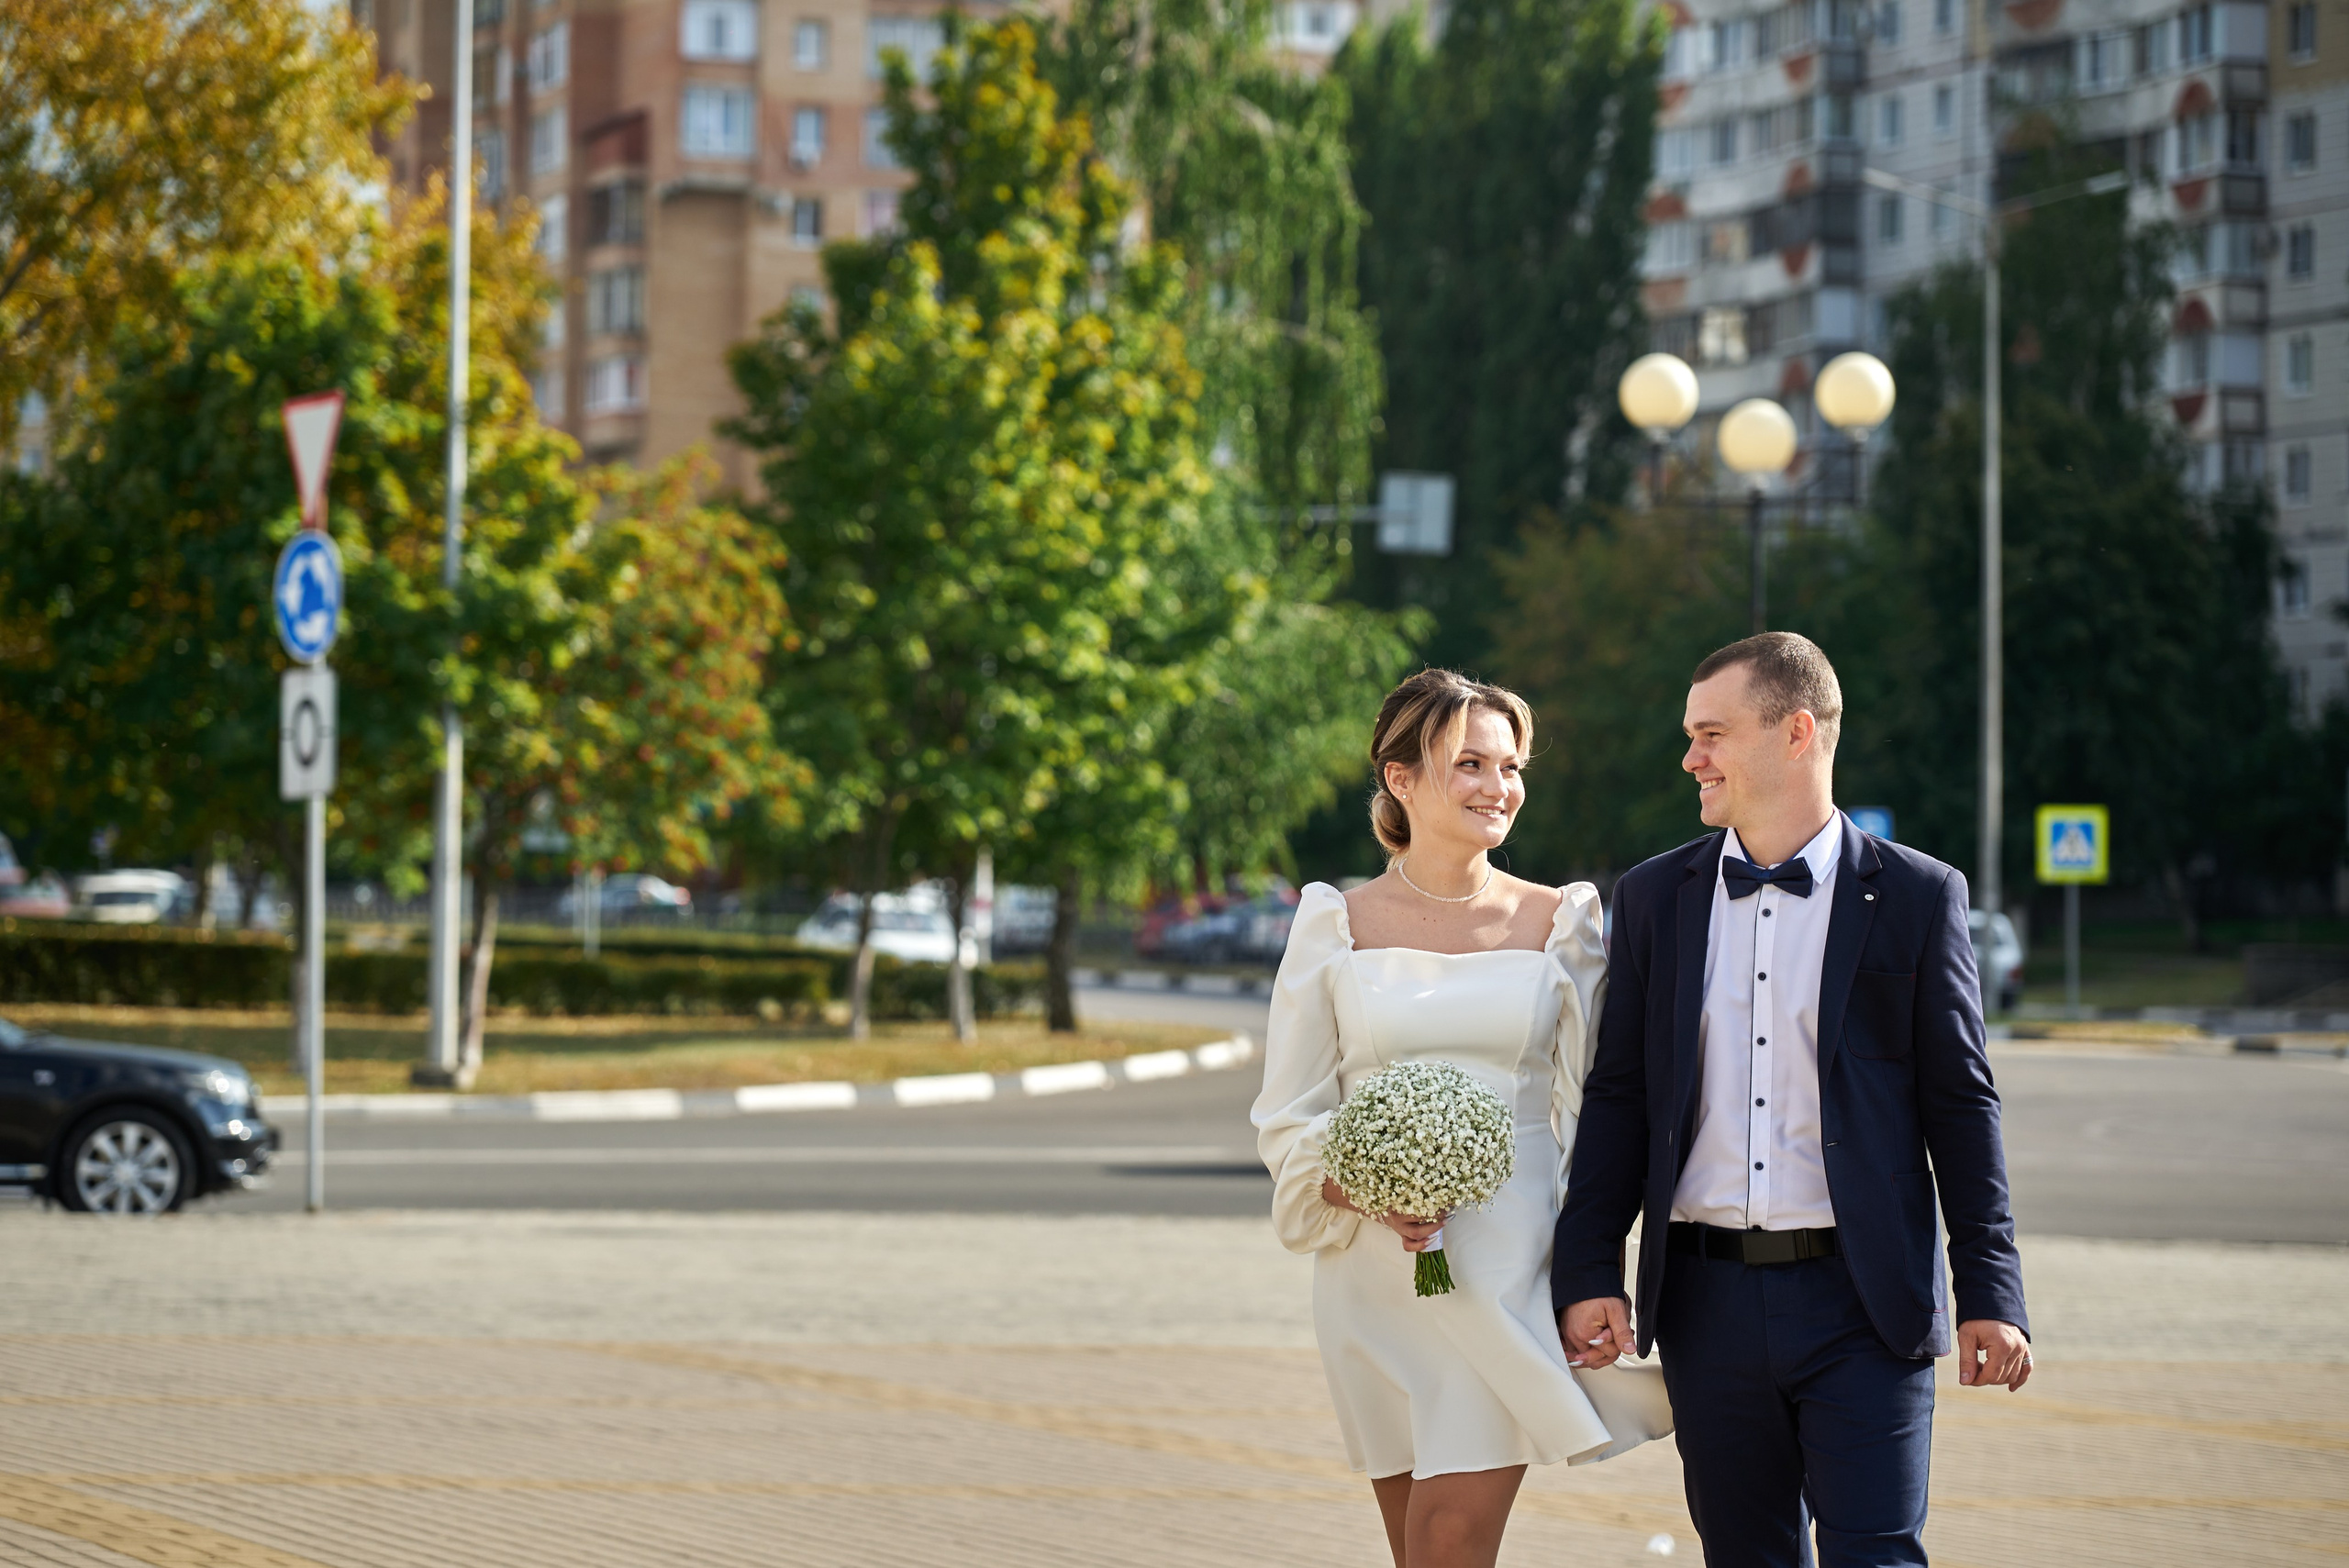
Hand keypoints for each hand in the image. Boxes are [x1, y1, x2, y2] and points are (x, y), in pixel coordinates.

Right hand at [1321, 1179, 1444, 1250]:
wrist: (1371, 1197)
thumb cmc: (1388, 1186)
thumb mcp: (1396, 1178)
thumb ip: (1411, 1173)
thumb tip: (1432, 1160)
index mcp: (1395, 1198)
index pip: (1416, 1199)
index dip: (1433, 1198)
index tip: (1446, 1193)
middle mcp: (1395, 1213)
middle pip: (1417, 1216)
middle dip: (1436, 1213)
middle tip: (1449, 1207)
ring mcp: (1397, 1226)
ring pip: (1414, 1233)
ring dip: (1433, 1228)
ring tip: (1446, 1220)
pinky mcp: (1400, 1234)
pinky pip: (1407, 1245)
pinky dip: (1420, 1245)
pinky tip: (1432, 1240)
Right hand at [1561, 1296, 1631, 1369]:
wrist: (1583, 1278)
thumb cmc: (1597, 1291)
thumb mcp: (1616, 1310)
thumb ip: (1622, 1333)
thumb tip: (1630, 1350)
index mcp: (1585, 1334)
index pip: (1609, 1353)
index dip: (1618, 1343)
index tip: (1618, 1329)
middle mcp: (1573, 1337)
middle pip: (1596, 1360)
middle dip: (1609, 1350)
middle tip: (1613, 1334)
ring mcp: (1567, 1336)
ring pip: (1586, 1358)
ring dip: (1597, 1352)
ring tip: (1605, 1337)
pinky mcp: (1565, 1333)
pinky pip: (1575, 1352)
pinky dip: (1585, 1351)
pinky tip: (1591, 1346)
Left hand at [1955, 1319, 2031, 1390]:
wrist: (1990, 1300)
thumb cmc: (1976, 1318)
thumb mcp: (1966, 1336)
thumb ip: (1966, 1360)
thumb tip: (1965, 1382)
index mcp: (2002, 1346)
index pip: (1992, 1375)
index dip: (1978, 1380)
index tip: (1966, 1378)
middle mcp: (2017, 1348)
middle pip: (2002, 1377)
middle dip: (1986, 1377)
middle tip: (1972, 1368)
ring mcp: (2023, 1348)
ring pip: (2013, 1375)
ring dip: (1998, 1377)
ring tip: (1983, 1366)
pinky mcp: (2025, 1347)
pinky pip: (2027, 1367)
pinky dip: (2020, 1378)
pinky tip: (2011, 1388)